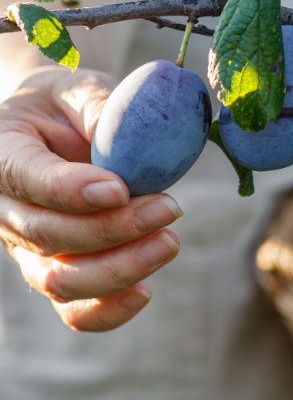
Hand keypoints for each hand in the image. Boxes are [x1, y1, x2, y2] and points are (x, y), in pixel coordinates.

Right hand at [0, 66, 181, 331]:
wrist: (53, 128)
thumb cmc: (68, 106)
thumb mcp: (80, 89)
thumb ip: (101, 109)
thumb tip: (133, 145)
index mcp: (2, 153)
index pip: (26, 178)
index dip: (71, 190)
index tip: (120, 189)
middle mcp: (4, 208)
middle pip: (46, 234)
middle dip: (112, 228)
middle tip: (169, 208)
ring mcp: (26, 247)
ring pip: (59, 279)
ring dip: (119, 269)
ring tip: (169, 242)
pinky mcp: (55, 270)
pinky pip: (72, 309)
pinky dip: (108, 310)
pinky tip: (146, 291)